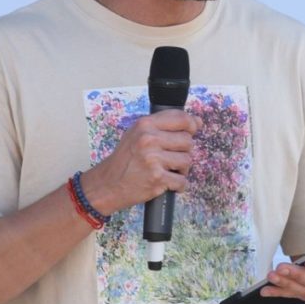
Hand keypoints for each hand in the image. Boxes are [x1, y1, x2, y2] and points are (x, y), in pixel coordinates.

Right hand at [80, 110, 201, 213]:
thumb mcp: (137, 133)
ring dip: (181, 169)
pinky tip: (167, 183)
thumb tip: (197, 122)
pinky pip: (182, 180)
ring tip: (167, 170)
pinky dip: (178, 185)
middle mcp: (149, 139)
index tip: (192, 131)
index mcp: (145, 125)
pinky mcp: (157, 178)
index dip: (191, 125)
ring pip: (187, 160)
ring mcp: (153, 159)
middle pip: (188, 141)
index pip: (181, 118)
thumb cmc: (125, 159)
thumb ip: (164, 125)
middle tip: (171, 157)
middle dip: (184, 151)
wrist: (107, 184)